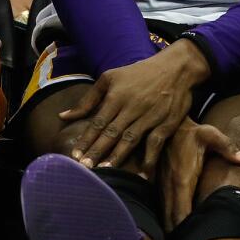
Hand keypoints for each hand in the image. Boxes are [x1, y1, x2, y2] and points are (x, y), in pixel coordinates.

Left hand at [59, 40, 210, 171]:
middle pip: (111, 133)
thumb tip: (63, 116)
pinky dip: (150, 158)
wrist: (176, 68)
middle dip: (97, 151)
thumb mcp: (110, 78)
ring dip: (117, 156)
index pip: (98, 122)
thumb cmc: (139, 73)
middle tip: (84, 168)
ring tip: (105, 170)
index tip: (75, 156)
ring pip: (130, 139)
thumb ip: (88, 99)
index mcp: (117, 96)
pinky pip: (156, 142)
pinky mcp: (166, 123)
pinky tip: (143, 172)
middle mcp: (131, 107)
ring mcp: (149, 116)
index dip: (86, 140)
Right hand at [160, 118, 239, 230]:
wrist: (169, 126)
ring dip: (171, 226)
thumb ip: (228, 148)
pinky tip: (173, 225)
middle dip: (177, 231)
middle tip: (189, 239)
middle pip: (170, 218)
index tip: (193, 234)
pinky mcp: (158, 184)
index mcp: (182, 178)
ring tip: (182, 237)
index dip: (185, 225)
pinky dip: (166, 217)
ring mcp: (162, 186)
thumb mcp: (211, 135)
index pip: (180, 210)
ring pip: (163, 214)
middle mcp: (169, 185)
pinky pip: (160, 206)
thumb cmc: (192, 133)